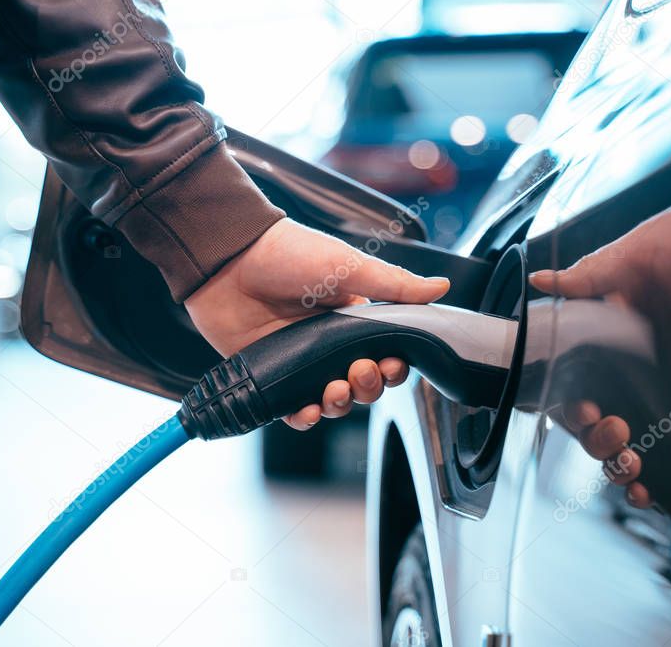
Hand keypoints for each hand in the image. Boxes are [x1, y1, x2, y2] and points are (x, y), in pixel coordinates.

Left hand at [184, 218, 449, 429]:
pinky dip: (305, 417)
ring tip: (336, 388)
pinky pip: (293, 409)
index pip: (386, 354)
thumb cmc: (289, 253)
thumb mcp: (349, 266)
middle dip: (369, 386)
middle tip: (360, 371)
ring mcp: (299, 360)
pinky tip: (309, 410)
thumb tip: (441, 288)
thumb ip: (395, 284)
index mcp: (352, 317)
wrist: (229, 258)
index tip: (392, 362)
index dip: (394, 366)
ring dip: (342, 404)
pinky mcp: (270, 375)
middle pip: (363, 383)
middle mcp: (328, 342)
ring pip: (332, 400)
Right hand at [530, 201, 670, 506]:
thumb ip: (594, 272)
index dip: (568, 404)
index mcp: (619, 344)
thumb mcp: (645, 253)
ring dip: (616, 468)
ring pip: (626, 455)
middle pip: (595, 426)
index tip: (578, 406)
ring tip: (630, 460)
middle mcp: (644, 380)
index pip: (576, 386)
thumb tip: (543, 282)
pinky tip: (645, 491)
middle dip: (592, 438)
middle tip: (611, 425)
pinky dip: (652, 494)